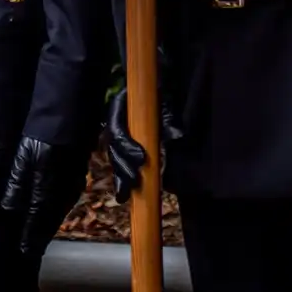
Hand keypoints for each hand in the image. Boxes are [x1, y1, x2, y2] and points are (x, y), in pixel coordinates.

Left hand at [0, 136, 90, 257]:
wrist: (69, 120)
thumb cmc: (41, 138)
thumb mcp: (22, 159)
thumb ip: (16, 185)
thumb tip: (8, 210)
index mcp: (46, 192)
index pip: (36, 222)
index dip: (30, 238)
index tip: (24, 252)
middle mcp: (62, 194)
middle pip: (50, 222)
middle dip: (40, 237)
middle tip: (32, 251)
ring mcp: (73, 186)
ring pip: (59, 212)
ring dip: (50, 226)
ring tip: (41, 237)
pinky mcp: (79, 177)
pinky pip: (67, 201)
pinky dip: (58, 212)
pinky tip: (54, 212)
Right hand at [104, 85, 184, 203]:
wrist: (152, 94)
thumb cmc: (156, 97)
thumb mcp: (164, 104)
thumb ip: (168, 119)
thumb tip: (178, 135)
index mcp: (119, 110)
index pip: (117, 130)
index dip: (127, 145)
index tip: (142, 158)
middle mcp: (114, 126)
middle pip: (113, 149)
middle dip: (123, 167)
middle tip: (134, 180)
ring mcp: (117, 141)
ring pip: (114, 161)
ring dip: (120, 177)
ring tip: (125, 194)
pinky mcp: (123, 153)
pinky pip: (118, 168)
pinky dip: (121, 183)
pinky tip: (123, 197)